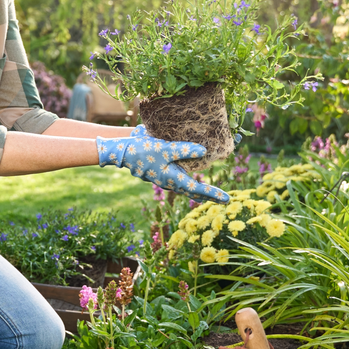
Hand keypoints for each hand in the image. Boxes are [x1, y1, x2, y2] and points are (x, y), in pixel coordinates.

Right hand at [96, 125, 229, 203]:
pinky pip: (178, 181)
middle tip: (224, 199)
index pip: (197, 189)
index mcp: (173, 179)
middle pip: (193, 191)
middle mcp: (170, 182)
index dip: (213, 193)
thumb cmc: (143, 150)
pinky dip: (187, 183)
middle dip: (208, 195)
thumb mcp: (165, 148)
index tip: (227, 199)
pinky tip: (189, 179)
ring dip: (197, 191)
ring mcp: (164, 179)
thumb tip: (204, 151)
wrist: (122, 152)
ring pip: (185, 188)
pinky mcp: (160, 173)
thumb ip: (185, 150)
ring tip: (209, 194)